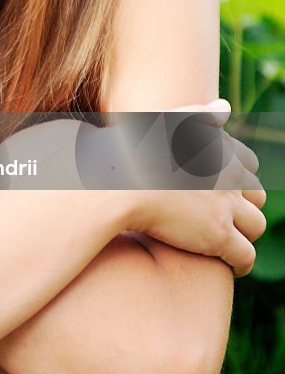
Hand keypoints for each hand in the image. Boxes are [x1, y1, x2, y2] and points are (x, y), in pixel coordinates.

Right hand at [121, 98, 266, 277]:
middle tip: (229, 217)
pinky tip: (230, 266)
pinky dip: (241, 263)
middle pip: (257, 194)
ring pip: (256, 225)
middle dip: (247, 206)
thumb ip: (199, 114)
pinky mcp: (219, 235)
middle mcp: (228, 173)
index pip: (249, 164)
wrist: (117, 181)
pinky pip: (246, 256)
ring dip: (245, 235)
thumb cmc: (130, 151)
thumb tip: (225, 107)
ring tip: (231, 242)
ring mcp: (226, 205)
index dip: (241, 179)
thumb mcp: (168, 122)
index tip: (228, 189)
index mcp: (217, 146)